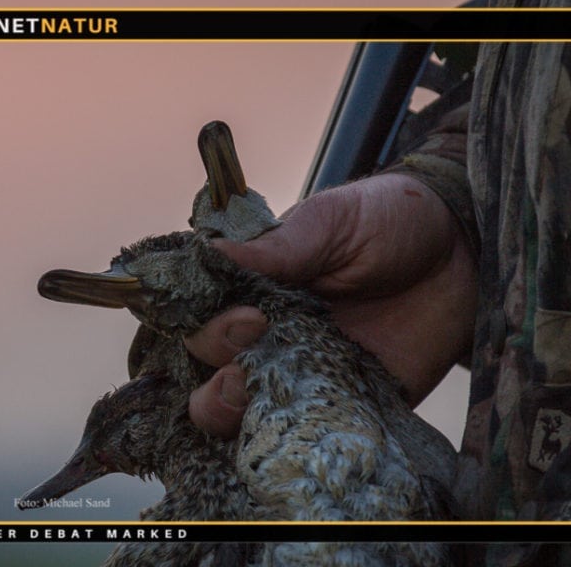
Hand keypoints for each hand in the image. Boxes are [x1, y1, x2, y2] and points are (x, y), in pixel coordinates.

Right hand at [185, 172, 477, 437]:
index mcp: (251, 290)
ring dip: (232, 414)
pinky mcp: (344, 405)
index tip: (246, 317)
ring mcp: (301, 374)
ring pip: (240, 414)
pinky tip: (314, 430)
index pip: (199, 317)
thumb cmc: (388, 222)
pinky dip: (298, 443)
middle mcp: (265, 336)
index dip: (204, 324)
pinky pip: (307, 436)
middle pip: (206, 373)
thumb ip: (278, 245)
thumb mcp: (332, 221)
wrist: (464, 253)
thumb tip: (212, 251)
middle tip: (253, 350)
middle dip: (214, 373)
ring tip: (259, 397)